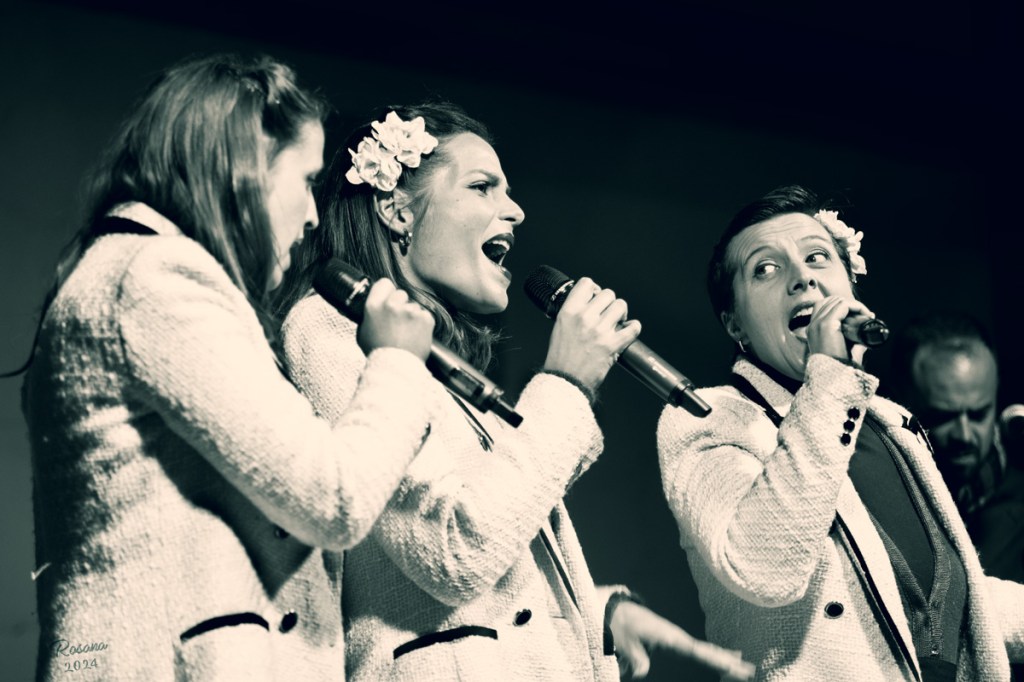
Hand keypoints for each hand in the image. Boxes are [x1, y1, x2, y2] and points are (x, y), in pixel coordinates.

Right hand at [356, 279, 433, 360]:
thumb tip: (369, 307)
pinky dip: (423, 324)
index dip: (387, 291)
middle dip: (401, 304)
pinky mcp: (425, 319)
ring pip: (414, 306)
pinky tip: (415, 335)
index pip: (384, 283)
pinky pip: (425, 315)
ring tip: (407, 333)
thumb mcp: (363, 331)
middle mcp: (392, 305)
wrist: (396, 367)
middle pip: (401, 293)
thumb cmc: (378, 353)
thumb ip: (368, 315)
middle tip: (398, 321)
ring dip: (412, 316)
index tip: (389, 299)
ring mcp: (410, 311)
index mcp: (374, 306)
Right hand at [541, 277, 641, 393]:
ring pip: (621, 306)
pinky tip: (629, 330)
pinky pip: (633, 328)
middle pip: (608, 294)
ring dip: (621, 314)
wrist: (565, 380)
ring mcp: (599, 331)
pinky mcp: (612, 345)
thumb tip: (591, 301)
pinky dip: (634, 328)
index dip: (594, 289)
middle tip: (608, 313)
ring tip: (617, 322)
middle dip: (610, 303)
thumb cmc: (561, 357)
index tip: (596, 297)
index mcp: (569, 311)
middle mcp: (584, 318)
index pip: (587, 284)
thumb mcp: (560, 327)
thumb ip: (574, 312)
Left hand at [609, 601, 754, 680]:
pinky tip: (725, 657)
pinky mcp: (674, 640)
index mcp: (669, 637)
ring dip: (724, 658)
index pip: (697, 651)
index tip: (732, 664)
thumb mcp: (625, 643)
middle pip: (707, 651)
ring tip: (743, 666)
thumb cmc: (622, 625)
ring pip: (705, 650)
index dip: (715, 659)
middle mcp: (678, 637)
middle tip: (749, 670)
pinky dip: (712, 654)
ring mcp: (677, 638)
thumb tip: (641, 673)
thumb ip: (635, 658)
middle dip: (727, 660)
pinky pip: (698, 649)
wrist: (617, 611)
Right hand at [805, 295, 874, 363]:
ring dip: (854, 305)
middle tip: (865, 314)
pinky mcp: (826, 324)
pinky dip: (857, 306)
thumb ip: (851, 341)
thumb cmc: (839, 366)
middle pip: (830, 300)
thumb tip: (864, 336)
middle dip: (849, 304)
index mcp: (813, 331)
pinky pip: (844, 305)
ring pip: (837, 301)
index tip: (858, 316)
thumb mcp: (843, 350)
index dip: (842, 307)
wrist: (834, 376)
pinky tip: (865, 314)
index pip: (823, 307)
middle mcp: (812, 325)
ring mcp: (818, 323)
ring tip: (866, 314)